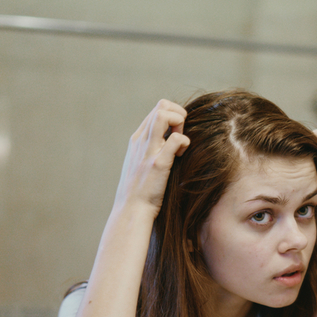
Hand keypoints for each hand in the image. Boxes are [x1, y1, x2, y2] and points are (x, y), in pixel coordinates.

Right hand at [114, 99, 190, 215]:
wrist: (131, 211)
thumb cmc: (140, 191)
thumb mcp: (141, 164)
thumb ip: (151, 150)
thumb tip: (170, 142)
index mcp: (137, 139)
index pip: (156, 110)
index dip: (172, 116)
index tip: (177, 135)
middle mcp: (141, 141)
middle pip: (161, 106)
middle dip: (178, 115)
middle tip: (181, 136)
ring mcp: (148, 151)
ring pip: (163, 115)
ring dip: (180, 123)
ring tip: (181, 143)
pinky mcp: (158, 164)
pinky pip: (176, 139)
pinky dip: (184, 142)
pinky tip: (181, 156)